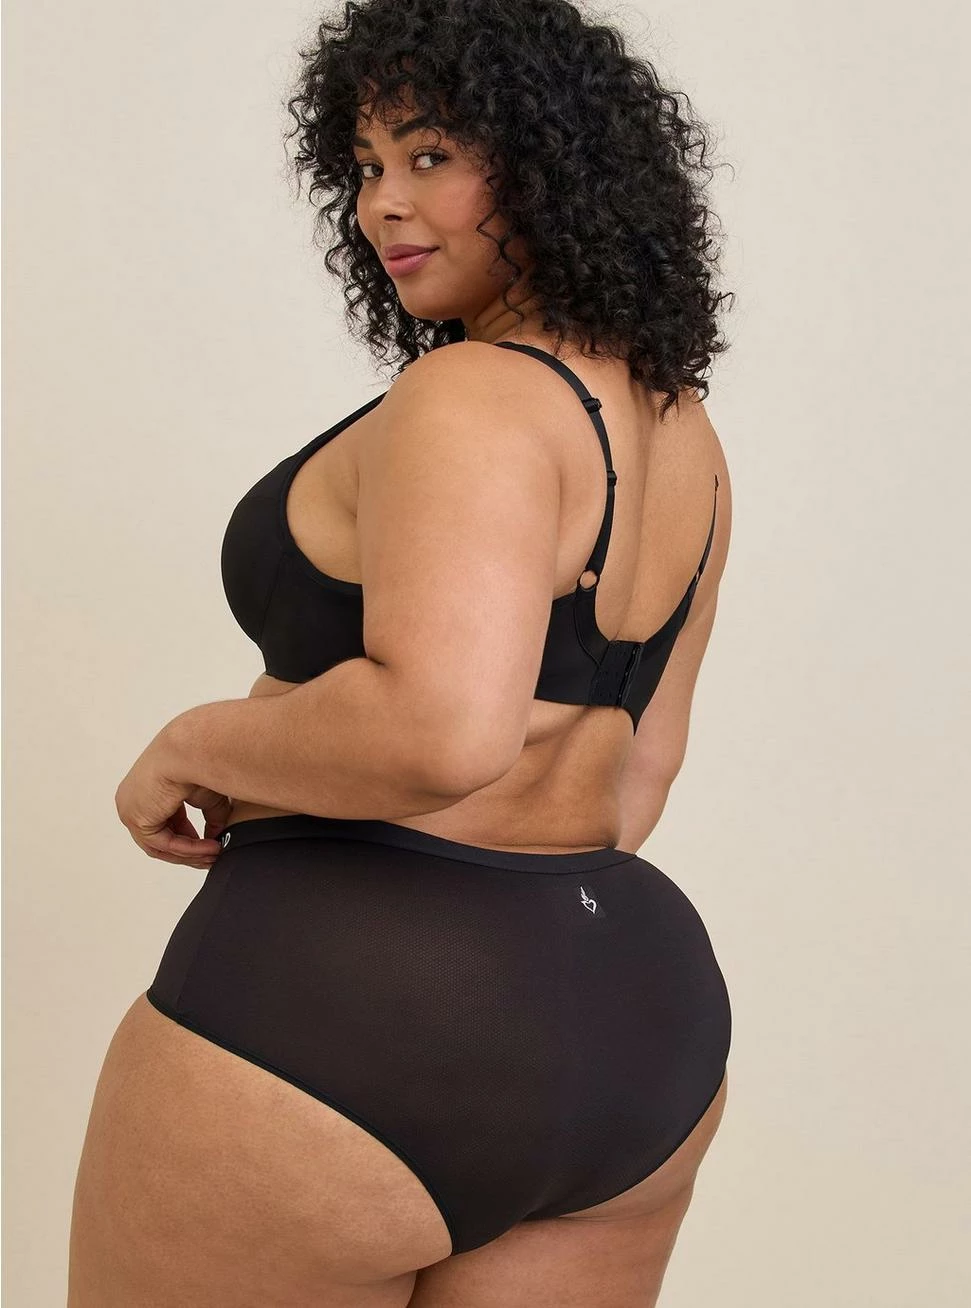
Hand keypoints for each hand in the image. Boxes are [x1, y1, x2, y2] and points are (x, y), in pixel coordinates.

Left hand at [115, 726, 233, 869]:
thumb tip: (217, 839)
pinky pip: (163, 843)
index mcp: (147, 790)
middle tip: (212, 857)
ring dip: (190, 853)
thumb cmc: (198, 761)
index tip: (209, 846)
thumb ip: (211, 819)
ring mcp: (131, 810)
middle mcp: (134, 801)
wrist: (191, 750)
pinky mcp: (136, 819)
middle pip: (160, 838)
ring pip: (161, 845)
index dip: (188, 838)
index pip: (165, 822)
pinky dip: (188, 848)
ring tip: (215, 854)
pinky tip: (210, 847)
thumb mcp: (207, 797)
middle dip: (189, 851)